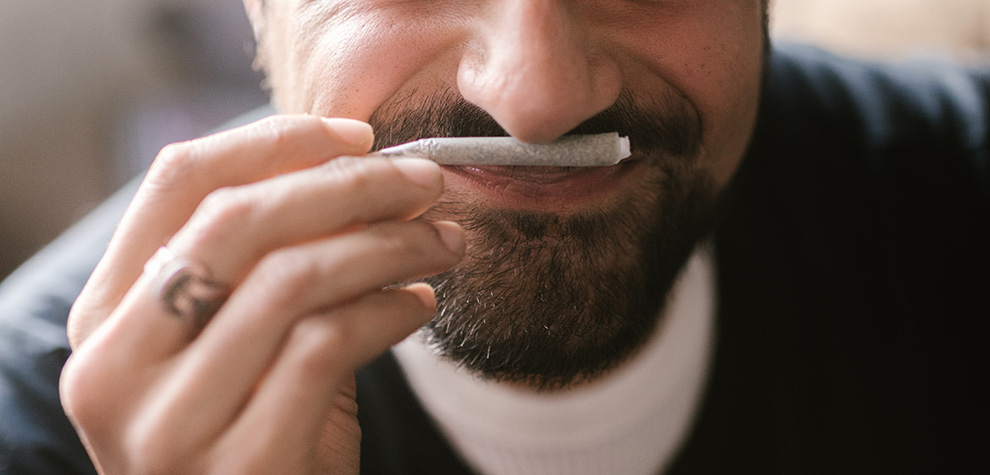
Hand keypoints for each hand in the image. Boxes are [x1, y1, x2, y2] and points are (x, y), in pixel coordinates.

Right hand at [59, 115, 464, 473]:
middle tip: (424, 180)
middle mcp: (113, 369)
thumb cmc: (258, 435)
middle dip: (348, 186)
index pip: (175, 183)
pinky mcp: (241, 465)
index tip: (358, 135)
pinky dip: (390, 309)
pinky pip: (328, 344)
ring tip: (441, 241)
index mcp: (106, 320)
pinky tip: (421, 304)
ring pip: (291, 279)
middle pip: (236, 221)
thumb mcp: (246, 345)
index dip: (275, 140)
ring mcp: (168, 425)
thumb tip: (364, 175)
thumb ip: (278, 266)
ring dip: (387, 245)